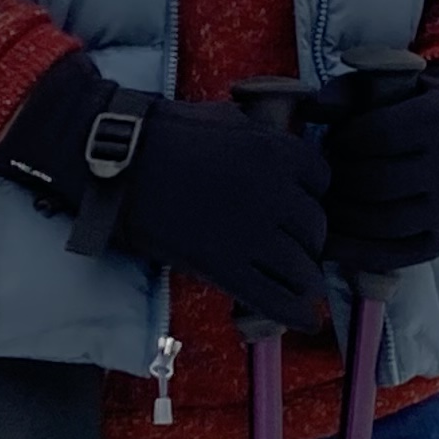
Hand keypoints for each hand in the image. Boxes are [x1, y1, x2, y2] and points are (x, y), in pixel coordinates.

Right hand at [0, 53, 330, 330]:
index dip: (310, 192)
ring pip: (304, 268)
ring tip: (297, 281)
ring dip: (305, 276)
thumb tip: (286, 152)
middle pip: (316, 227)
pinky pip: (276, 300)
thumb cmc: (165, 134)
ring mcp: (252, 234)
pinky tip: (305, 320)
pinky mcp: (225, 268)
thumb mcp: (229, 118)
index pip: (322, 179)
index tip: (296, 201)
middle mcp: (275, 194)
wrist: (117, 161)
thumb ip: (265, 138)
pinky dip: (296, 314)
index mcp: (277, 151)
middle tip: (291, 244)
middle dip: (307, 238)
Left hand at [318, 64, 438, 274]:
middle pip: (377, 181)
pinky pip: (390, 254)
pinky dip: (352, 250)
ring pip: (381, 221)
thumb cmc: (415, 120)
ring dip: (340, 215)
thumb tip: (312, 107)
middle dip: (338, 180)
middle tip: (322, 176)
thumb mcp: (393, 92)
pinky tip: (327, 240)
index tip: (332, 143)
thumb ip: (352, 92)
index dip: (343, 141)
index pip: (379, 134)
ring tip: (324, 201)